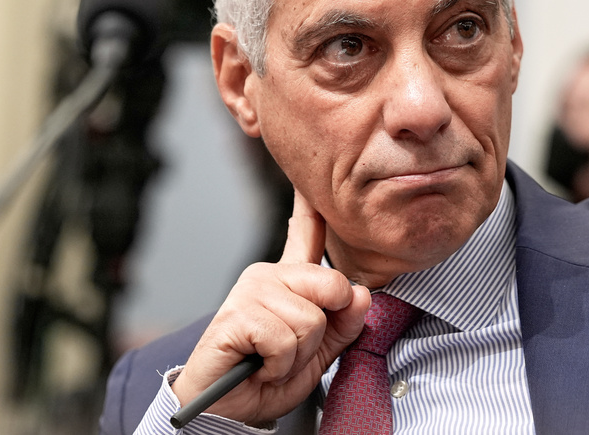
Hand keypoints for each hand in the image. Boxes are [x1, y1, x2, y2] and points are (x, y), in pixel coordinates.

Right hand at [171, 189, 369, 424]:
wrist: (229, 411)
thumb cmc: (268, 377)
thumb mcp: (319, 352)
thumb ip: (344, 323)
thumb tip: (359, 293)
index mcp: (289, 280)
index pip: (307, 233)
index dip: (312, 204)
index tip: (312, 178)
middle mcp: (268, 275)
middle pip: (331, 285)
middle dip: (321, 332)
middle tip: (290, 353)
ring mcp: (249, 291)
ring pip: (310, 319)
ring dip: (297, 355)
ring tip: (271, 361)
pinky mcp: (235, 315)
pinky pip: (284, 339)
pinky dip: (279, 364)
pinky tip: (259, 366)